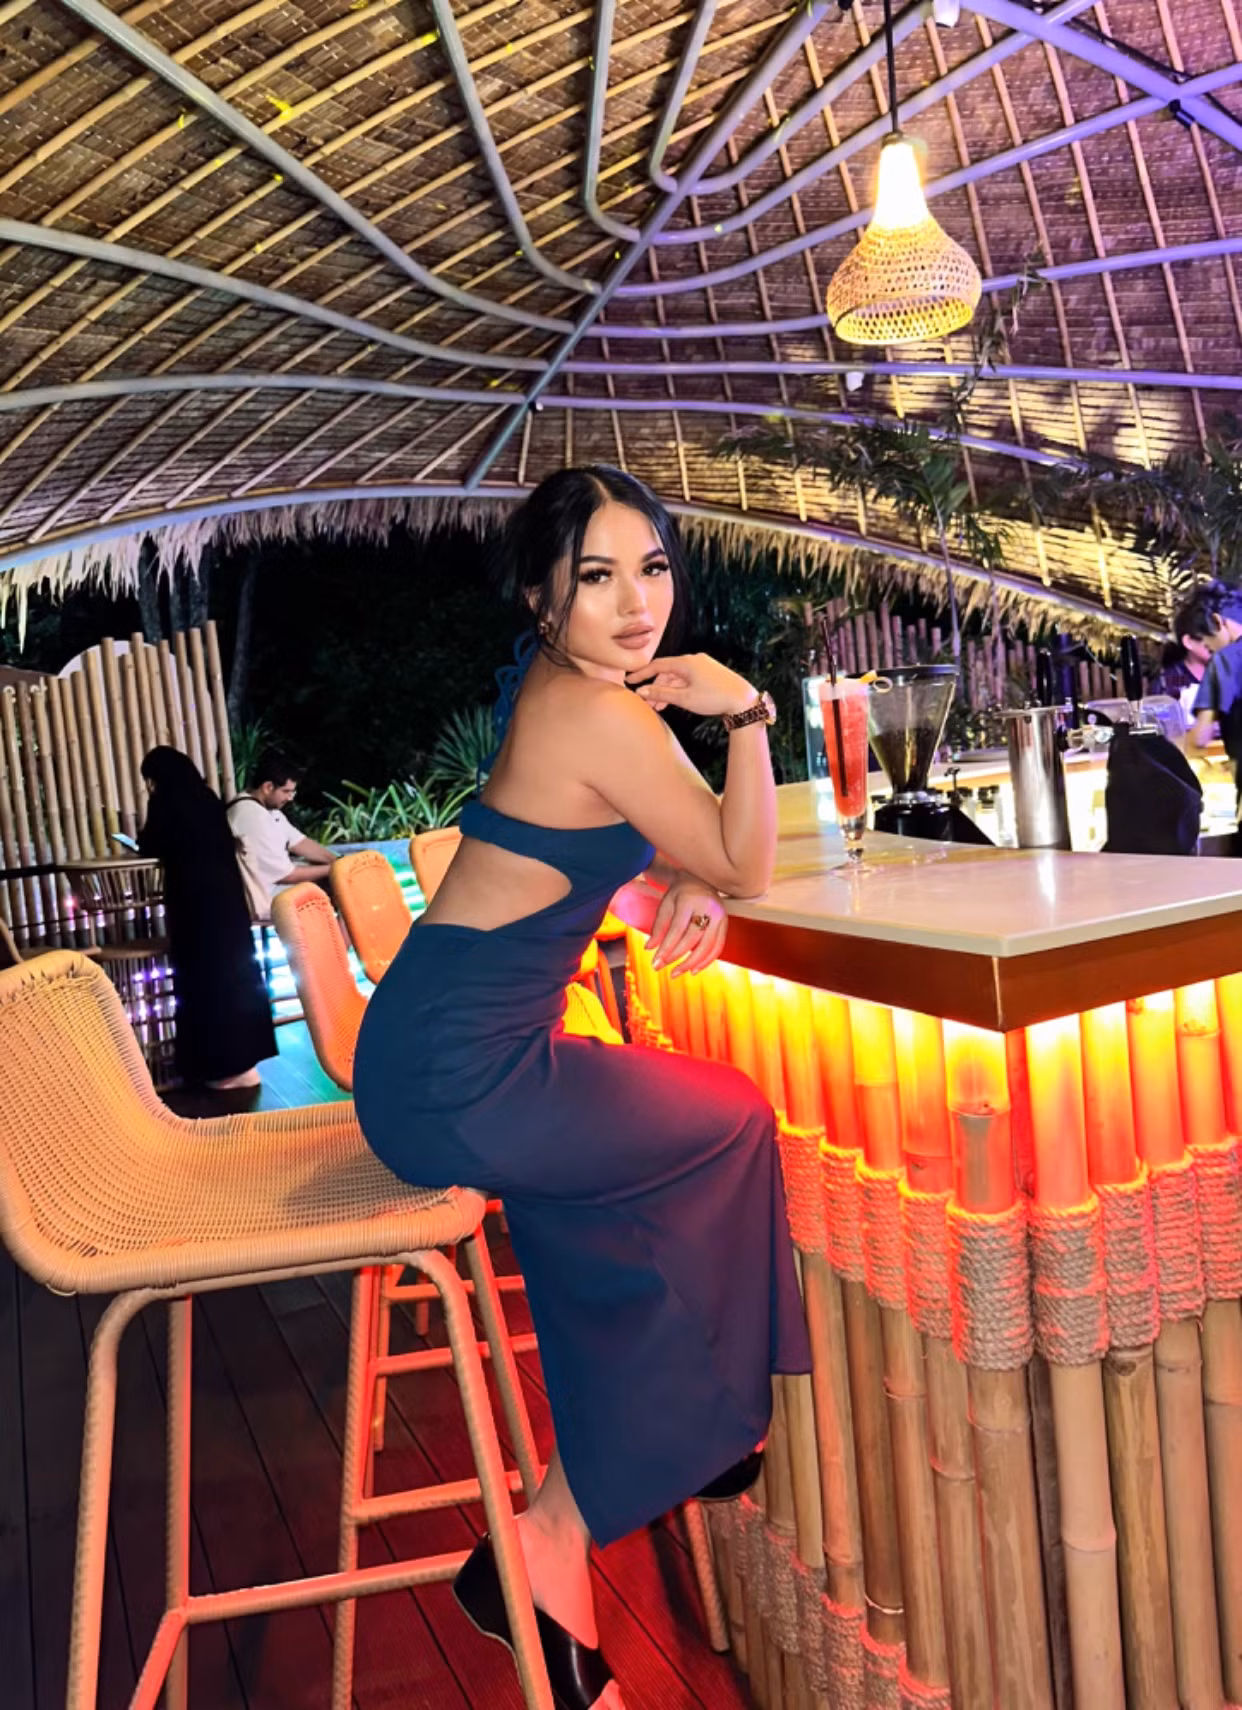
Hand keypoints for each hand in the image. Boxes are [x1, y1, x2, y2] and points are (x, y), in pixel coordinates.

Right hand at [626, 653, 754, 717]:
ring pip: (678, 677)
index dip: (642, 674)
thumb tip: (642, 691)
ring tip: (661, 707)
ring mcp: (703, 665)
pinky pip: (688, 678)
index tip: (629, 681)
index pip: (657, 665)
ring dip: (667, 690)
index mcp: (686, 662)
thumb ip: (661, 694)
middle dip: (656, 687)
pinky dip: (679, 688)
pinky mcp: (710, 672)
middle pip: (667, 672)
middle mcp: (694, 659)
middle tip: (647, 703)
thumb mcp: (685, 698)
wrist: (743, 699)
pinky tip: (676, 700)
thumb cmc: (714, 698)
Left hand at [647, 879, 727, 976]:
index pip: (677, 930)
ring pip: (708, 946)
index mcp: (690, 900)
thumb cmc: (678, 894)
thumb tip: (649, 949)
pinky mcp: (726, 923)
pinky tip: (694, 969)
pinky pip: (718, 947)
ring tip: (677, 972)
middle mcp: (708, 907)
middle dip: (677, 957)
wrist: (698, 879)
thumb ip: (658, 927)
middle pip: (693, 939)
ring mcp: (720, 915)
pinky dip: (707, 961)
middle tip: (663, 969)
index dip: (666, 948)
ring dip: (692, 963)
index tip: (656, 963)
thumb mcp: (665, 905)